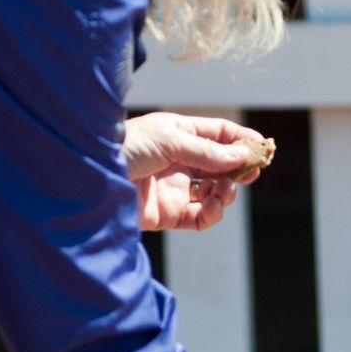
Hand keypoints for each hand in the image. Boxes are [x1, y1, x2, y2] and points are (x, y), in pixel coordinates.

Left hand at [122, 112, 266, 231]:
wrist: (88, 177)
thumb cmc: (123, 147)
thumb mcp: (169, 140)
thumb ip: (208, 151)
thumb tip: (243, 155)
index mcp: (178, 134)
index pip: (218, 134)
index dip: (241, 141)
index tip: (262, 148)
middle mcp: (179, 160)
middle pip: (221, 164)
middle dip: (239, 168)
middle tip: (253, 172)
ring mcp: (174, 187)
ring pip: (214, 192)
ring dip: (226, 191)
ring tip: (225, 190)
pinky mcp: (168, 214)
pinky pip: (200, 217)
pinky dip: (212, 214)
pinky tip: (213, 206)